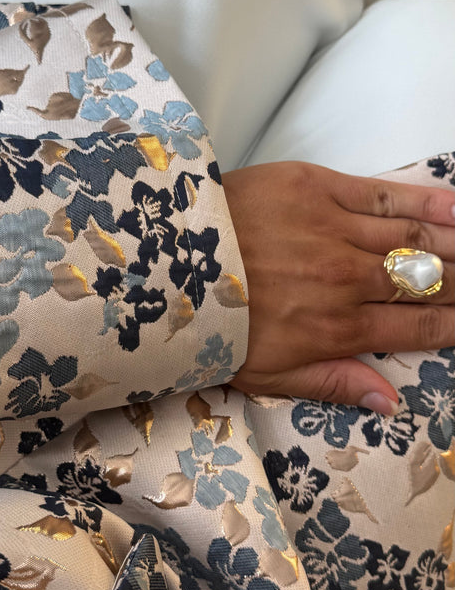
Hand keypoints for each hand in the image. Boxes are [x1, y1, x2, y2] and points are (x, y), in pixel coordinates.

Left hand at [221, 161, 454, 412]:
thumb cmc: (210, 322)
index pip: (419, 328)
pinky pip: (384, 194)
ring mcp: (336, 231)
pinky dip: (427, 200)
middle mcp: (348, 280)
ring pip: (416, 237)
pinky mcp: (318, 188)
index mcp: (337, 329)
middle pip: (428, 282)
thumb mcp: (266, 375)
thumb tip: (391, 401)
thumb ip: (335, 384)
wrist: (161, 262)